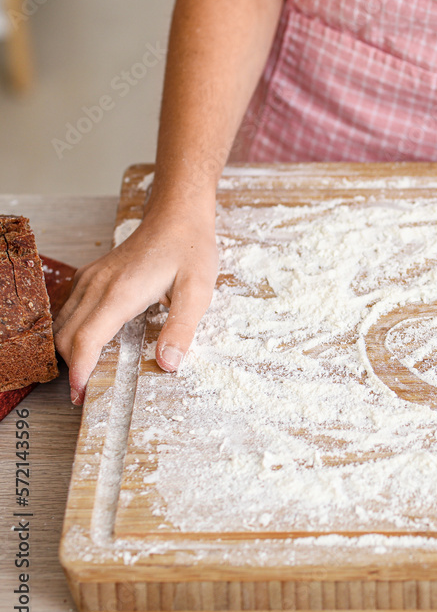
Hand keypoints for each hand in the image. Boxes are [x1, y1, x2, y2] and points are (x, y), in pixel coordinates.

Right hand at [53, 202, 217, 404]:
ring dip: (70, 350)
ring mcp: (91, 278)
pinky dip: (72, 330)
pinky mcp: (92, 275)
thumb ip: (182, 329)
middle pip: (66, 336)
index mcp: (120, 292)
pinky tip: (90, 343)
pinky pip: (70, 308)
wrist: (178, 216)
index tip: (82, 395)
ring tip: (86, 374)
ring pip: (62, 322)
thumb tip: (168, 363)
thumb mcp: (199, 292)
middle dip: (72, 367)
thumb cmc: (190, 250)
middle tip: (86, 392)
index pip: (85, 339)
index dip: (80, 371)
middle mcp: (97, 284)